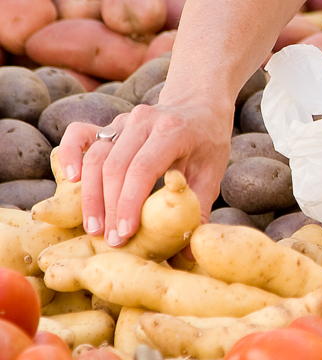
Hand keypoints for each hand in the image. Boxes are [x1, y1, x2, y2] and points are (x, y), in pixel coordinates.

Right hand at [58, 98, 232, 245]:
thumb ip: (197, 208)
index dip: (130, 202)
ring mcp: (123, 120)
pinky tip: (70, 180)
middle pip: (115, 166)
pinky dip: (71, 155)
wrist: (198, 105)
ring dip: (91, 195)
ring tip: (95, 227)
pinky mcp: (110, 124)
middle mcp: (144, 121)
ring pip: (96, 157)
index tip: (125, 232)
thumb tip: (190, 253)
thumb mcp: (211, 174)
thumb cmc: (207, 144)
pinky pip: (80, 135)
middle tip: (111, 240)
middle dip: (110, 207)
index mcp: (173, 131)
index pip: (143, 169)